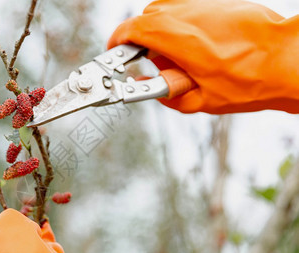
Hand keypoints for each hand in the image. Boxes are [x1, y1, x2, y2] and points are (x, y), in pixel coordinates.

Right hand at [108, 0, 298, 113]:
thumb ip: (162, 94)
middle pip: (146, 20)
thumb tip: (145, 87)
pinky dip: (184, 27)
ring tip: (185, 59)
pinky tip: (202, 47)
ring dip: (164, 34)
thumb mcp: (200, 101)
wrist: (287, 59)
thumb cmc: (250, 80)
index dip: (116, 42)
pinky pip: (186, 9)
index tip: (114, 53)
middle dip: (145, 43)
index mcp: (176, 38)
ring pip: (166, 12)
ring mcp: (202, 4)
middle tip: (159, 66)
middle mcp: (186, 13)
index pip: (130, 30)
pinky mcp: (215, 2)